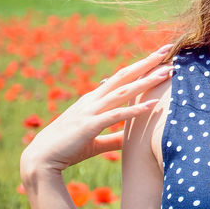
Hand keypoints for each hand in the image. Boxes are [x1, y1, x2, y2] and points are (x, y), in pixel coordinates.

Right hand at [20, 44, 174, 176]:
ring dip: (146, 81)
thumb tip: (132, 138)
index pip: (121, 78)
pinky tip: (152, 105)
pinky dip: (135, 109)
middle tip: (167, 50)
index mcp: (94, 100)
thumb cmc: (68, 148)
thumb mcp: (96, 141)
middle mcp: (93, 100)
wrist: (42, 158)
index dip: (140, 66)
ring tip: (167, 72)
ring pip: (123, 91)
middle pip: (124, 76)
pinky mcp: (90, 125)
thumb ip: (115, 137)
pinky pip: (116, 115)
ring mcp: (91, 111)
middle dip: (147, 63)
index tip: (159, 57)